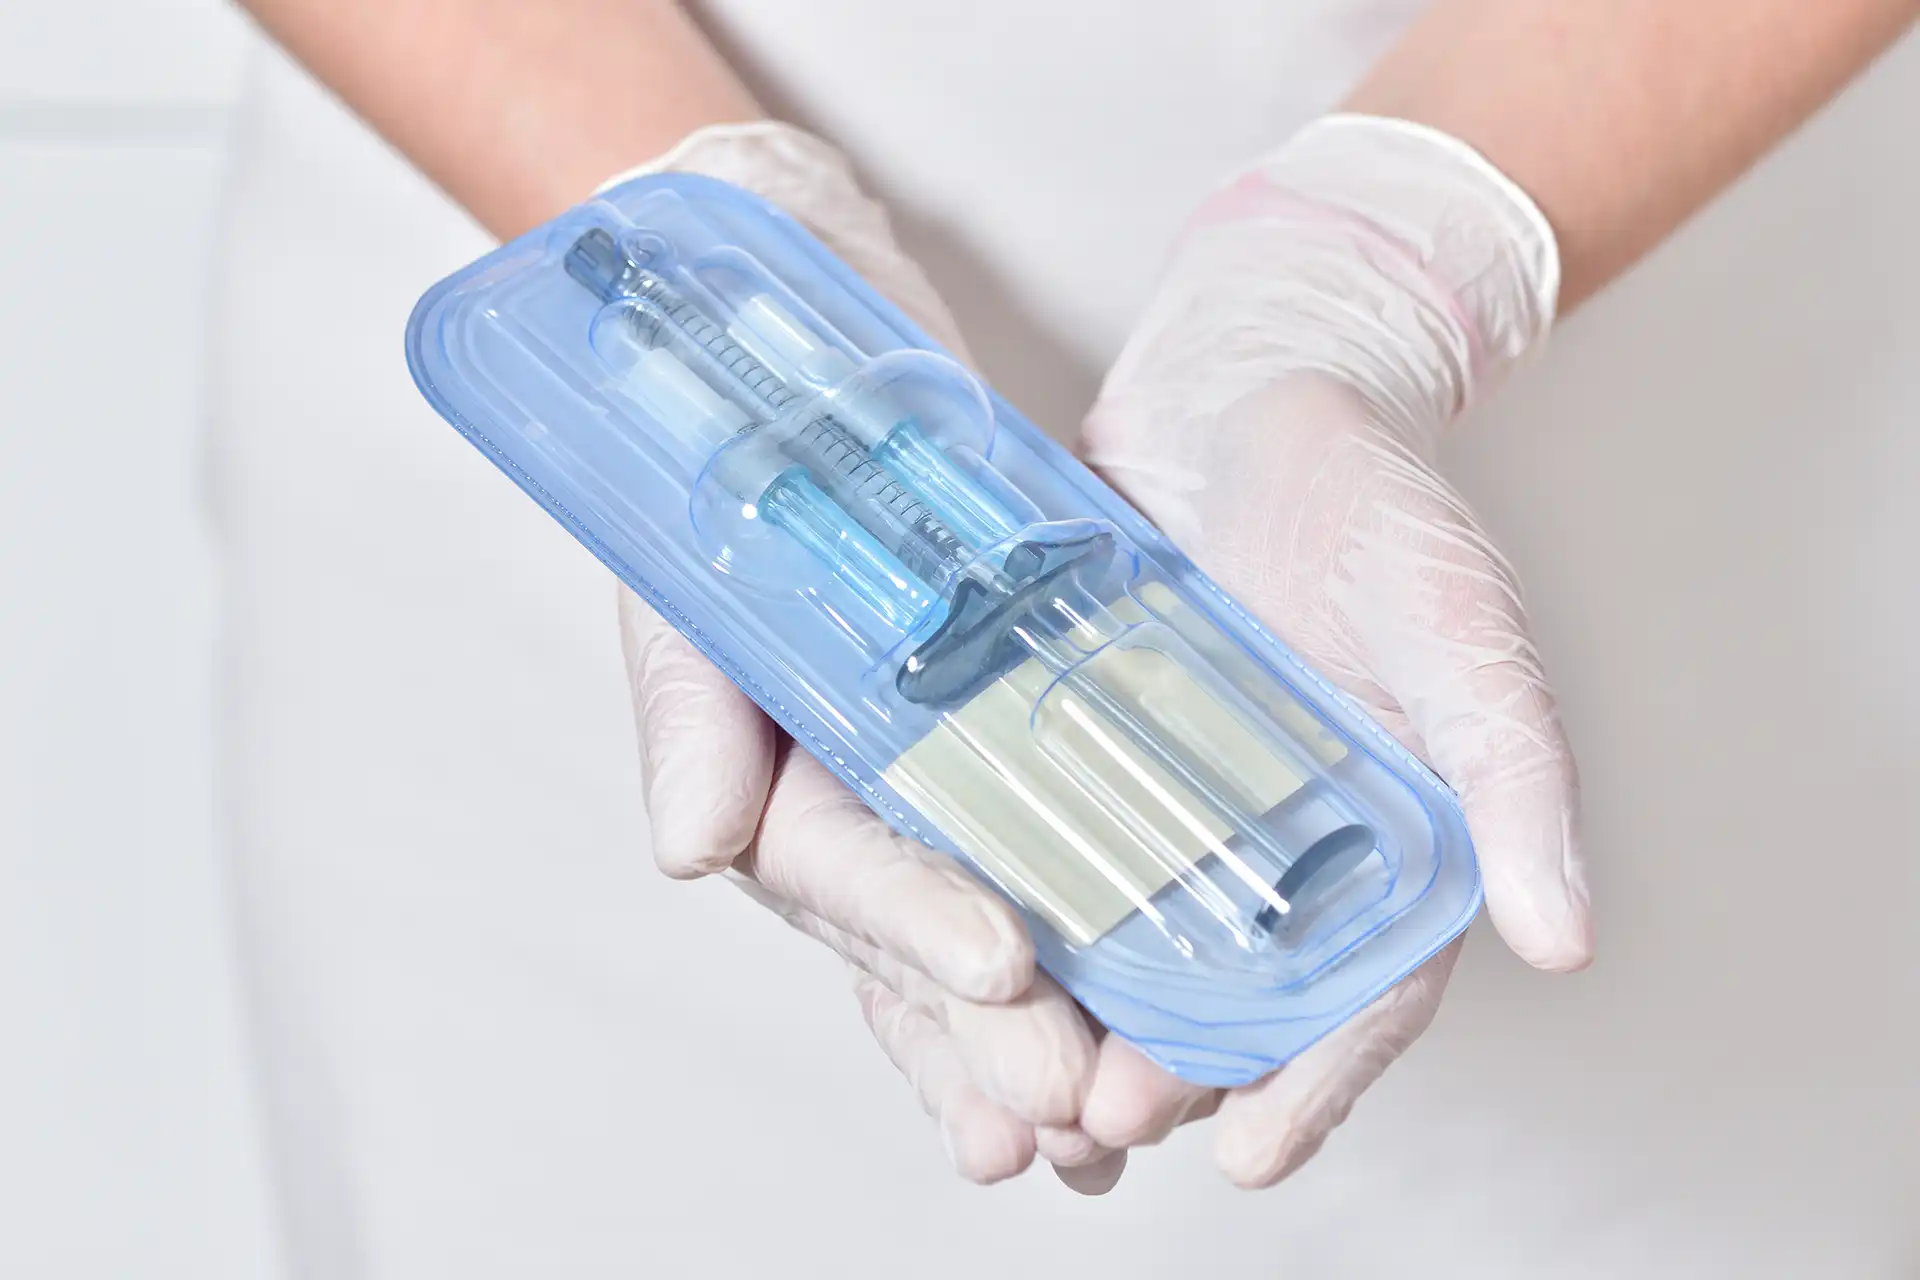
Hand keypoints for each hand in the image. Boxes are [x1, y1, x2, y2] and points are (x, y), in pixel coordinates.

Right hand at [608, 123, 1116, 1189]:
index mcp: (763, 763)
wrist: (801, 316)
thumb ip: (690, 703)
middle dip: (1000, 1035)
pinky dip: (1109, 898)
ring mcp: (935, 750)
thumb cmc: (722, 428)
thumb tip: (688, 846)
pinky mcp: (1011, 701)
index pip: (834, 871)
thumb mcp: (692, 558)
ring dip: (1060, 1015)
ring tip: (1125, 1125)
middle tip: (1085, 1122)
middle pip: (923, 932)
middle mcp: (852, 779)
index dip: (913, 931)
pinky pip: (1064, 815)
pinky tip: (1167, 980)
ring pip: (999, 903)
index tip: (1002, 976)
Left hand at [1068, 116, 1595, 1186]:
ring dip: (1080, 1013)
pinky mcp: (1074, 739)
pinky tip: (957, 946)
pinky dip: (1006, 898)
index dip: (1313, 1081)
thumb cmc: (1379, 498)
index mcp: (1381, 835)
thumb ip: (1510, 774)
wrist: (1251, 382)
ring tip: (1024, 1077)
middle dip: (1170, 1065)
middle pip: (1223, 988)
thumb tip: (1561, 938)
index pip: (1357, 991)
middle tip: (1105, 1116)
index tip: (1250, 1156)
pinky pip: (1037, 837)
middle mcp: (1269, 836)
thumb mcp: (1455, 629)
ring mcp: (1164, 793)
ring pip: (1123, 937)